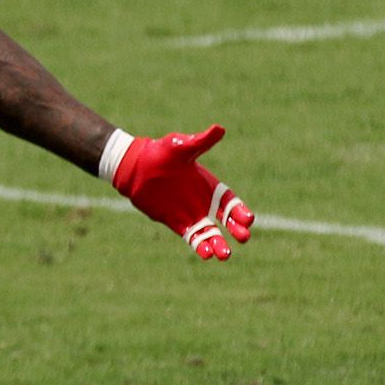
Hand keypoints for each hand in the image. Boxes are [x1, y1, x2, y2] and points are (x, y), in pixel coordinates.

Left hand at [101, 125, 253, 260]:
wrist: (135, 167)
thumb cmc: (160, 153)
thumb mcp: (182, 147)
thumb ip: (200, 141)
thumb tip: (219, 128)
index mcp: (209, 185)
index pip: (231, 201)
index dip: (240, 210)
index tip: (249, 219)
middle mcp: (203, 201)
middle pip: (226, 220)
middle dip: (236, 229)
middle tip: (244, 238)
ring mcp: (191, 214)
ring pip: (210, 233)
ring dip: (218, 244)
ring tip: (224, 255)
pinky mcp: (177, 223)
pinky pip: (192, 238)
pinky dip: (200, 246)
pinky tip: (207, 255)